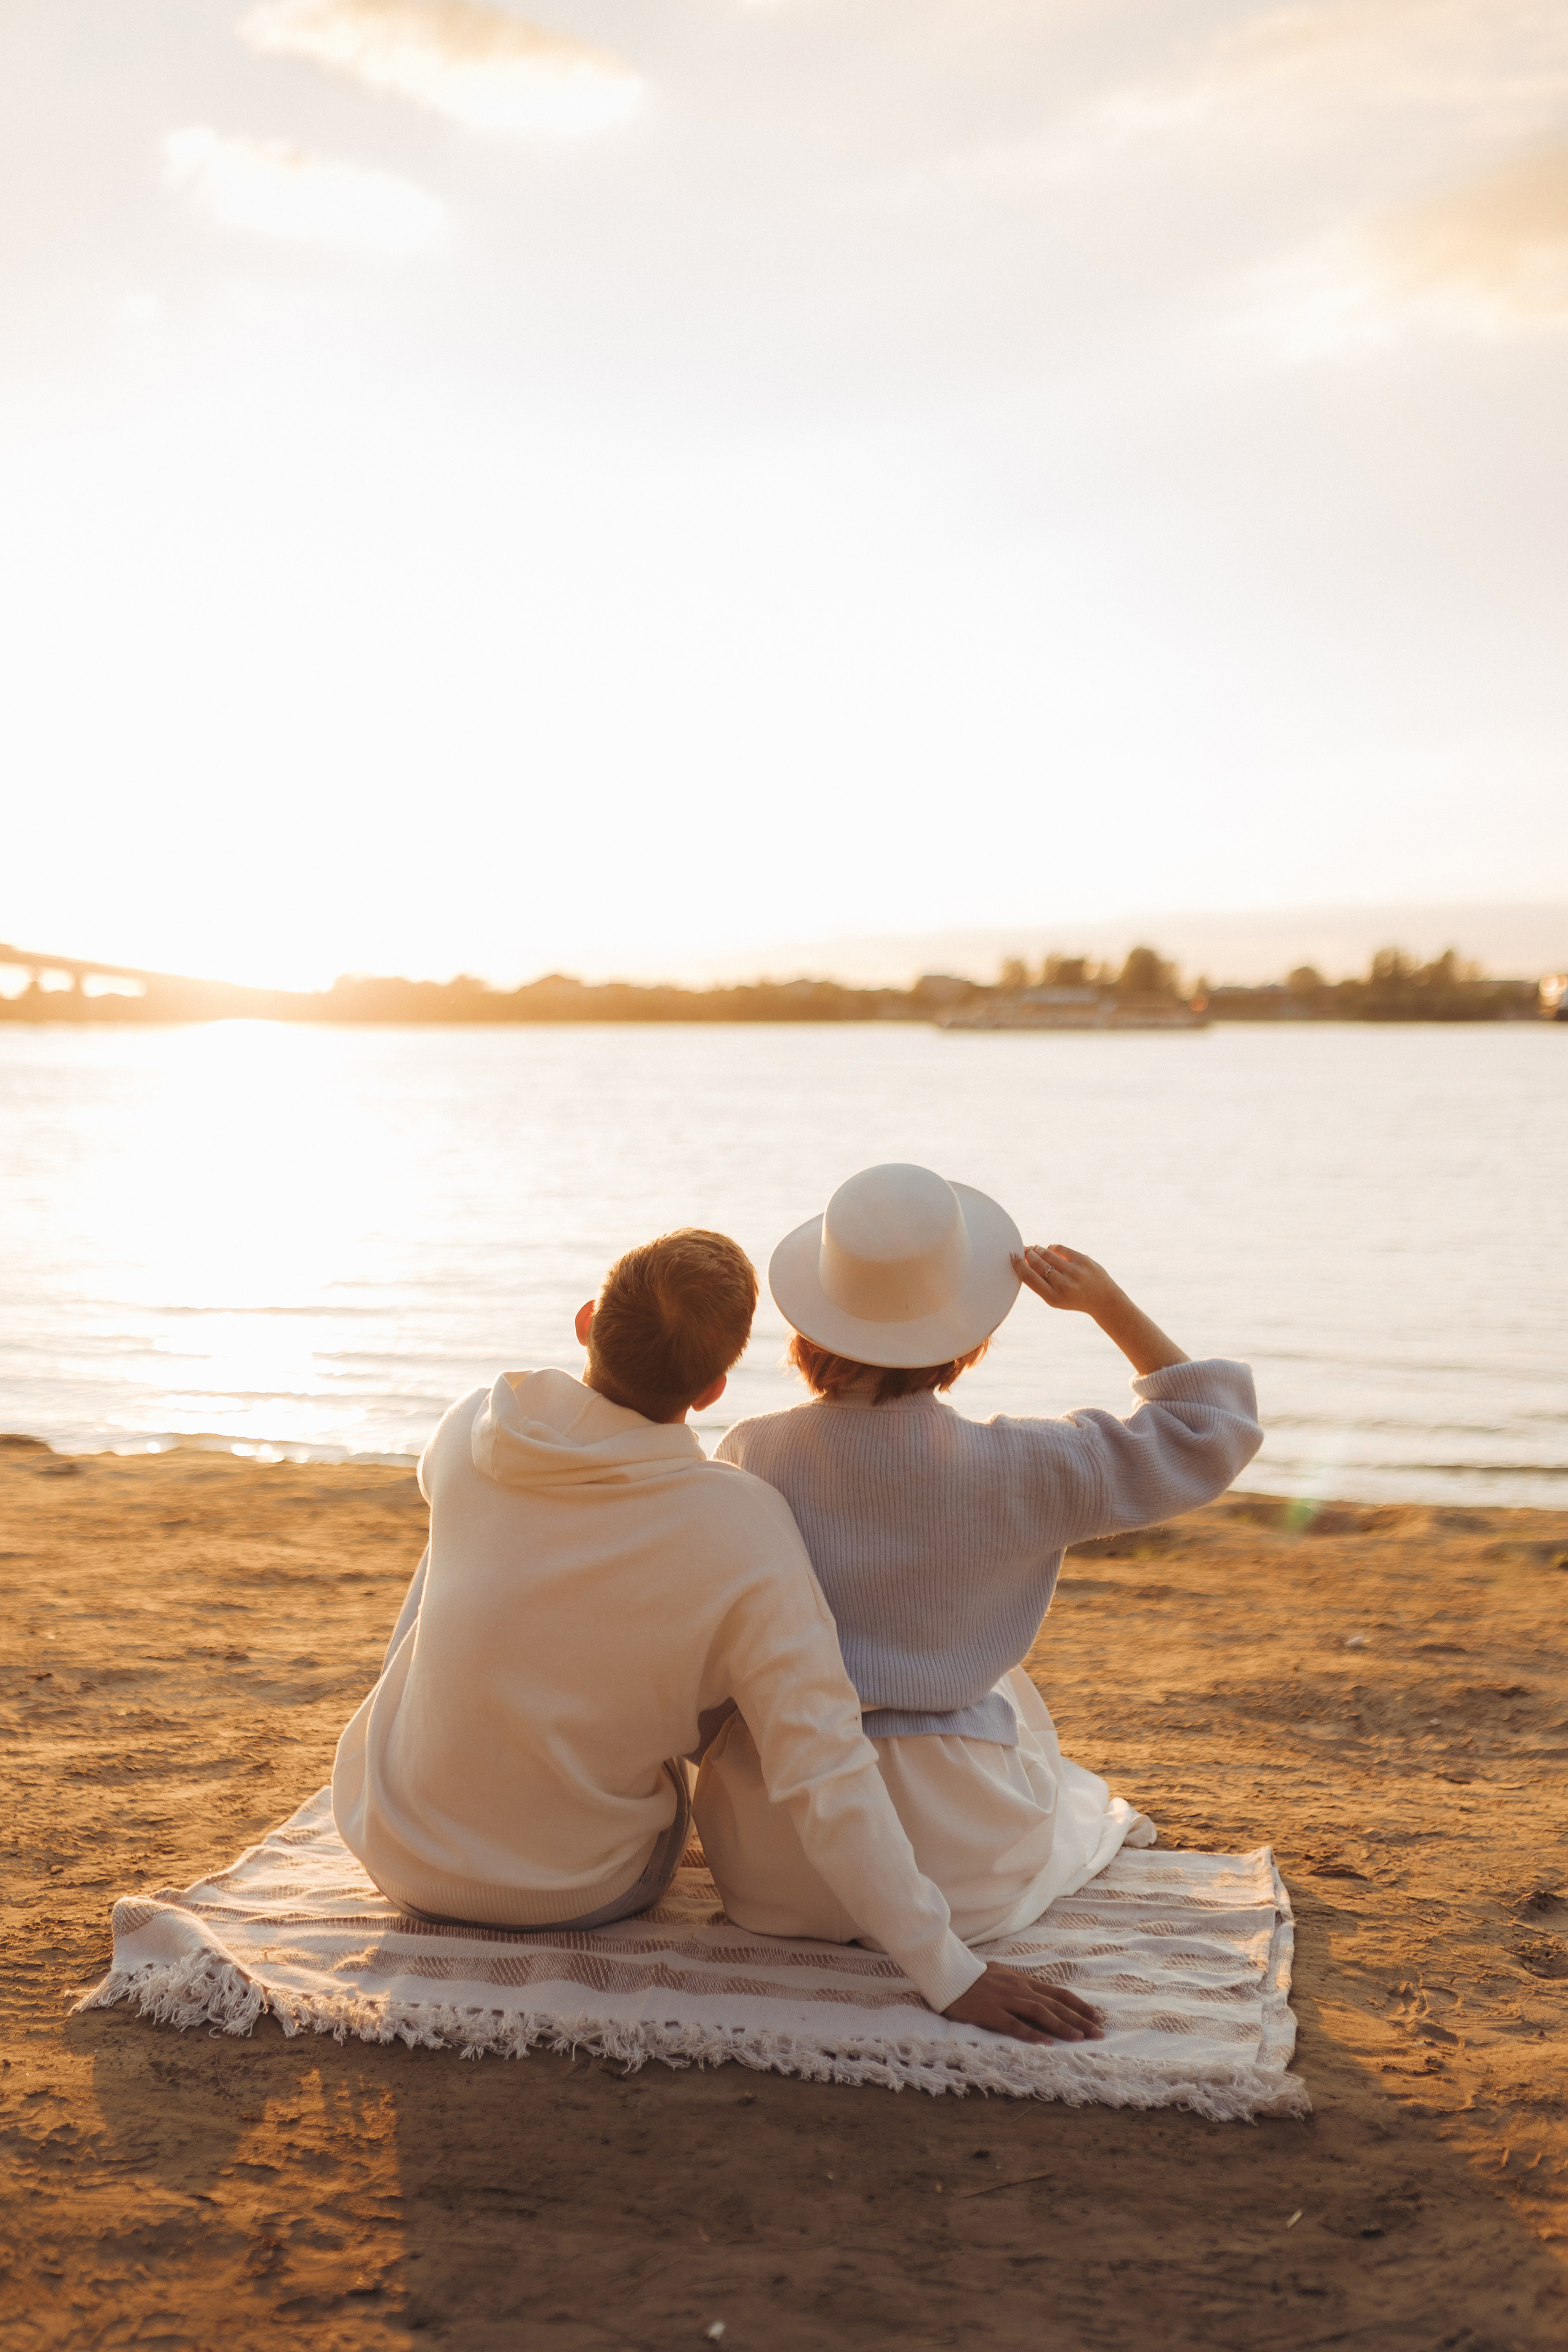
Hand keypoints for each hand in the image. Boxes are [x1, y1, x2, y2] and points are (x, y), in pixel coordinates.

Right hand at [942, 1961, 1103, 2044]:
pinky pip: (1014, 2024)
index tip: (1097, 2017)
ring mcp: (1005, 2000)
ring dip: (1062, 2026)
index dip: (1080, 2006)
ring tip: (1079, 2038)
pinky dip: (1032, 2034)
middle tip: (1099, 2033)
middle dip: (1079, 2019)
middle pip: (1055, 2004)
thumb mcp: (1004, 1976)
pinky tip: (1046, 2043)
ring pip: (1040, 2013)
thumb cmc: (975, 1978)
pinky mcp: (991, 2012)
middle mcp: (1019, 1989)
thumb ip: (1022, 1986)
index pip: (1059, 1993)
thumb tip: (1041, 1996)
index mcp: (1024, 1981)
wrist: (949, 1974)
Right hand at [1011, 1245, 1187, 1377]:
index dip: (1018, 1265)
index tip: (1012, 1256)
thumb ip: (1039, 1282)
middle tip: (1023, 1250)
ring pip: (1047, 1253)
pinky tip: (1049, 1249)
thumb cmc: (1073, 1298)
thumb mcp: (1055, 1298)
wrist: (1103, 1300)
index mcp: (1053, 1297)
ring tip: (1034, 1249)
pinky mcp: (1083, 1260)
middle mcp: (1063, 1285)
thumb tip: (1023, 1259)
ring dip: (1038, 1249)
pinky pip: (1060, 1248)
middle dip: (1028, 1254)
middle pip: (1037, 1263)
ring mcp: (1074, 1271)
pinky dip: (1052, 1248)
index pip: (1029, 1277)